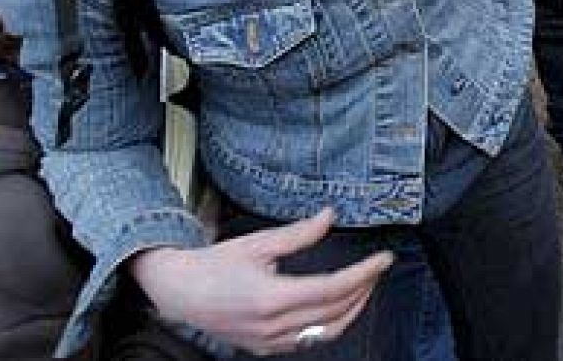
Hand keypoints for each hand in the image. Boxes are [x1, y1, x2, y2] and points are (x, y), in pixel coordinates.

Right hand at [129, 209, 391, 355]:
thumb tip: (331, 215)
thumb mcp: (258, 243)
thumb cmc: (215, 264)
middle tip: (377, 268)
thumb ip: (299, 233)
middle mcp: (273, 325)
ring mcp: (268, 341)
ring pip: (326, 331)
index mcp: (272, 297)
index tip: (384, 259)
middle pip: (335, 310)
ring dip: (352, 309)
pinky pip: (308, 340)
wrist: (178, 292)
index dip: (364, 273)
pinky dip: (330, 323)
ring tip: (364, 286)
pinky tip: (338, 305)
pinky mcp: (264, 348)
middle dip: (364, 288)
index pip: (334, 288)